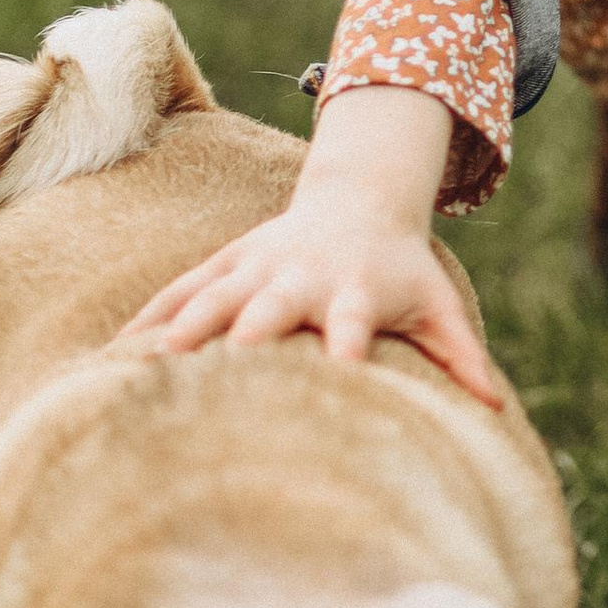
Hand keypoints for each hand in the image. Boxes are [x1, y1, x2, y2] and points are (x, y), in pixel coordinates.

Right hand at [114, 83, 503, 404]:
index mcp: (357, 291)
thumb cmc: (400, 269)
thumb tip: (497, 407)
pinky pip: (180, 291)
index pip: (354, 321)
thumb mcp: (436, 303)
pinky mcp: (227, 263)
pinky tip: (111, 355)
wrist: (361, 200)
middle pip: (272, 305)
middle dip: (247, 333)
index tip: (341, 377)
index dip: (347, 346)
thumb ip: (461, 354)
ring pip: (213, 296)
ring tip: (143, 366)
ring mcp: (257, 266)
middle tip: (219, 369)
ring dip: (180, 327)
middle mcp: (302, 276)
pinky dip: (148, 319)